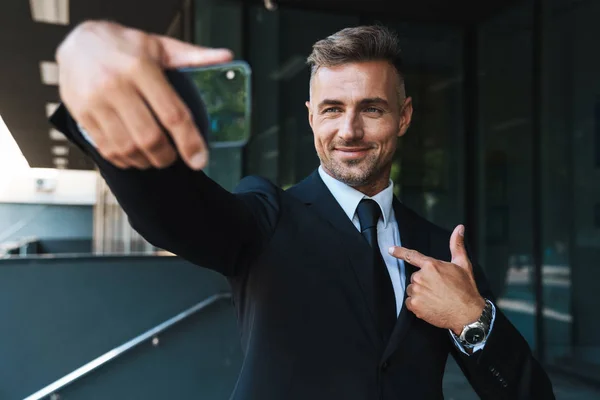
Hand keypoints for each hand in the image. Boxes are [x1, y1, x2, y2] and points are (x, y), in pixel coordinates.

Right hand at [56, 20, 232, 169]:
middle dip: (167, 157)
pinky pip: (106, 149)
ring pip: (127, 148)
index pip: (172, 114)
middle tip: (174, 158)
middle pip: (149, 137)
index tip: (200, 160)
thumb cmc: (126, 46)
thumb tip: (227, 57)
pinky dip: (125, 160)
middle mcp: (115, 84)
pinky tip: (135, 156)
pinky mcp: (80, 114)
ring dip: (147, 161)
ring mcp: (95, 101)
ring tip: (155, 158)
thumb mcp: (160, 45)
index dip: (190, 142)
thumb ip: (193, 55)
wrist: (77, 41)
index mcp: (141, 67)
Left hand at [388, 225, 484, 334]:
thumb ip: (457, 245)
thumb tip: (459, 228)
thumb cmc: (466, 290)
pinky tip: (430, 306)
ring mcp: (416, 291)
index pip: (411, 256)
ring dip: (420, 293)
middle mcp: (421, 277)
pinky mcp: (414, 305)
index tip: (390, 249)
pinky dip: (417, 305)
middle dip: (424, 282)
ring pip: (412, 290)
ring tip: (435, 298)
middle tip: (438, 289)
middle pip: (415, 277)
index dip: (399, 252)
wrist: (467, 314)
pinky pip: (409, 302)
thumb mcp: (463, 264)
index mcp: (431, 265)